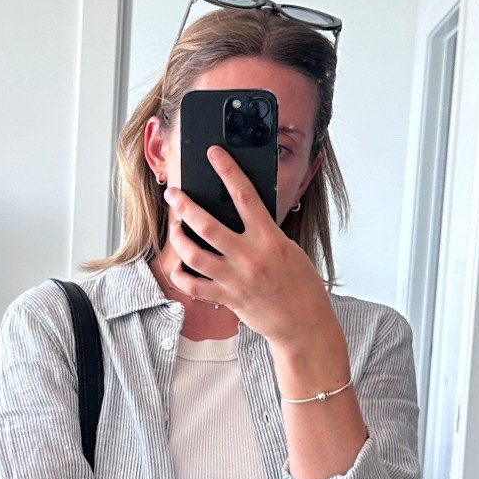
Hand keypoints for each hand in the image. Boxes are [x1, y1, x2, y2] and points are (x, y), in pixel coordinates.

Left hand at [164, 148, 335, 359]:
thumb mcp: (288, 248)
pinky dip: (181, 273)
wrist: (304, 324)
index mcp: (270, 239)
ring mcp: (235, 279)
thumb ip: (264, 232)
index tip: (213, 154)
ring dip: (178, 238)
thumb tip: (242, 214)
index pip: (245, 196)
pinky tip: (178, 264)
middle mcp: (249, 257)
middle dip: (185, 206)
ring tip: (175, 227)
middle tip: (173, 194)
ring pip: (194, 254)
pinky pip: (193, 285)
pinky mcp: (227, 299)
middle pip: (207, 225)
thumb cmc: (301, 285)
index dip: (228, 171)